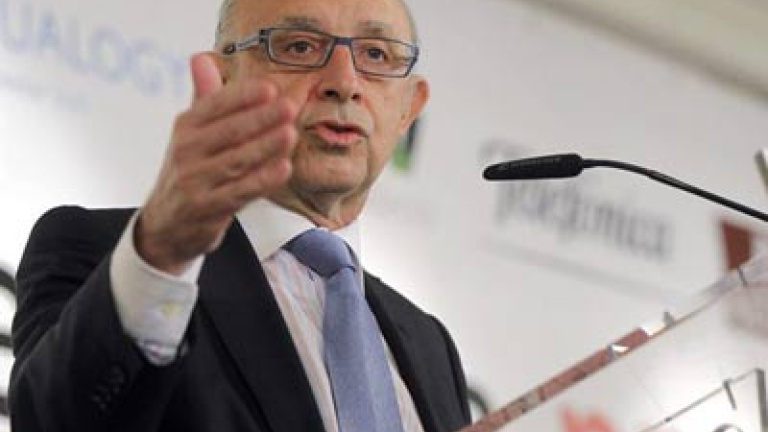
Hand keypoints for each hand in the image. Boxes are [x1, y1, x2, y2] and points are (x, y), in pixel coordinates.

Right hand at [135, 53, 297, 274]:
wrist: (166, 225)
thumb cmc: (189, 171)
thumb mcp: (190, 133)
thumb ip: (203, 98)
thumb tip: (202, 58)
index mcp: (186, 126)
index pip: (215, 105)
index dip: (243, 96)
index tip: (270, 87)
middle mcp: (186, 151)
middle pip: (228, 131)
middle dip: (260, 119)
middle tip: (289, 108)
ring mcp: (195, 181)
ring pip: (236, 161)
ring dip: (265, 147)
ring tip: (290, 134)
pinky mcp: (206, 208)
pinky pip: (240, 192)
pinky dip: (262, 180)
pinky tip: (283, 169)